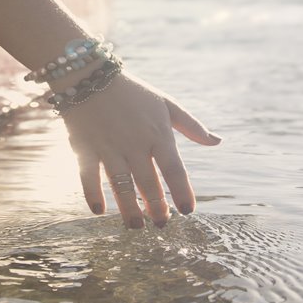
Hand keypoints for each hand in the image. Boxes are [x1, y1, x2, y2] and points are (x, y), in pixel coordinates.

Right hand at [62, 74, 219, 227]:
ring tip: (136, 226)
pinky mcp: (85, 148)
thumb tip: (217, 142)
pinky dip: (92, 193)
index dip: (182, 191)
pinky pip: (88, 175)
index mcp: (157, 133)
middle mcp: (134, 143)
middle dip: (156, 206)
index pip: (174, 168)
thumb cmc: (133, 93)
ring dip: (129, 208)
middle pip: (148, 182)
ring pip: (121, 184)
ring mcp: (109, 147)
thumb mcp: (166, 104)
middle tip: (161, 224)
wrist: (90, 76)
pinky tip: (99, 211)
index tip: (188, 210)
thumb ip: (192, 126)